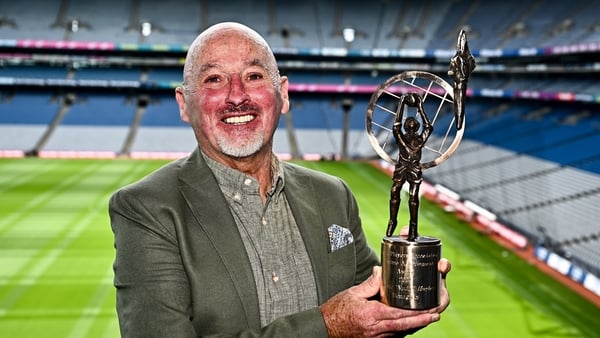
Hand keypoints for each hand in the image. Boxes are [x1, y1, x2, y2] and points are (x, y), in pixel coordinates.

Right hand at [320, 263, 449, 337]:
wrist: (324, 329)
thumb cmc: (335, 312)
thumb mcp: (352, 293)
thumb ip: (370, 283)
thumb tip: (381, 272)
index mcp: (371, 314)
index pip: (398, 313)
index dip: (416, 312)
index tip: (428, 308)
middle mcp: (376, 328)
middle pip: (404, 325)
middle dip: (422, 320)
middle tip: (436, 314)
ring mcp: (376, 336)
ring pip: (401, 331)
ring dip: (416, 325)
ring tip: (429, 318)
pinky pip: (394, 335)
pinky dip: (404, 329)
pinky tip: (412, 325)